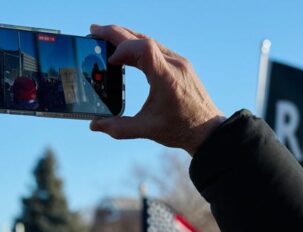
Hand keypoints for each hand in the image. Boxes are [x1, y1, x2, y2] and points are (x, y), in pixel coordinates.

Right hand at [89, 24, 225, 155]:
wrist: (208, 130)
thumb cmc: (180, 129)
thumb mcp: (147, 130)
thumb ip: (119, 128)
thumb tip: (94, 125)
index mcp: (167, 79)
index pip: (144, 49)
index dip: (123, 48)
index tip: (109, 61)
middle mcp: (175, 65)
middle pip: (143, 39)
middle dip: (116, 33)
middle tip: (94, 31)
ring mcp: (179, 62)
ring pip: (149, 41)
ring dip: (126, 37)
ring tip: (105, 37)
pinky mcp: (180, 64)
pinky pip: (156, 48)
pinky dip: (137, 46)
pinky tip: (125, 51)